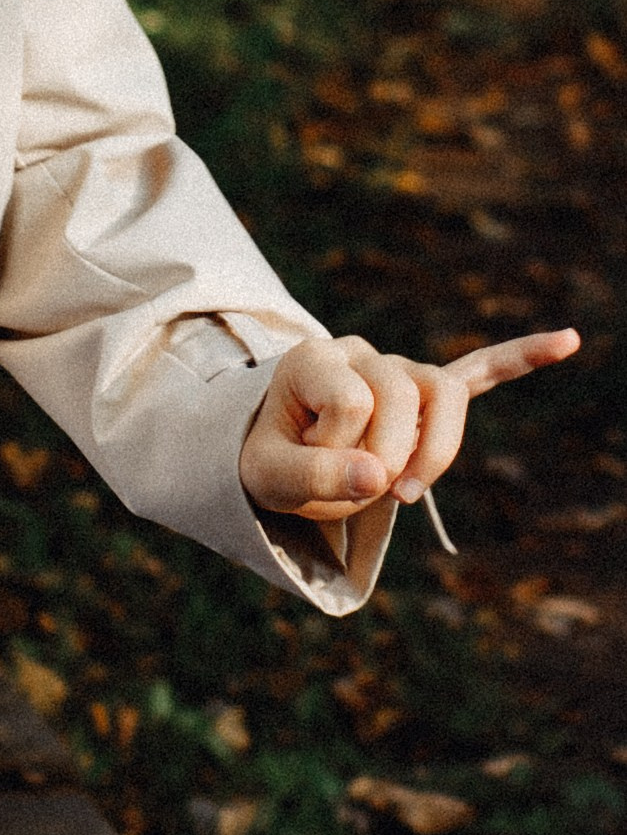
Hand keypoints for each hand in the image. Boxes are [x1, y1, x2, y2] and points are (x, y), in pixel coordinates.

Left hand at [240, 326, 578, 522]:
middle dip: (390, 454)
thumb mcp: (267, 478)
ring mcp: (397, 370)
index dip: (336, 449)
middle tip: (363, 493)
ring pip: (445, 392)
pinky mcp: (426, 392)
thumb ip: (311, 477)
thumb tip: (378, 476)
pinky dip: (519, 358)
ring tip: (405, 491)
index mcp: (315, 360)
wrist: (274, 455)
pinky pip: (479, 371)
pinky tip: (567, 341)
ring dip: (434, 447)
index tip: (309, 466)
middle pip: (406, 392)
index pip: (353, 402)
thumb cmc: (269, 462)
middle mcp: (360, 354)